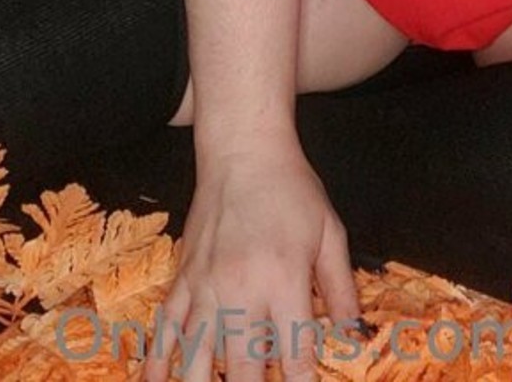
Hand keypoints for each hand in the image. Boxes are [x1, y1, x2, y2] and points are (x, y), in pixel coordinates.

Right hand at [143, 127, 361, 381]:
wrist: (243, 152)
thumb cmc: (291, 190)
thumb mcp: (330, 232)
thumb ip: (341, 288)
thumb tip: (353, 335)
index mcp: (283, 279)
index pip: (294, 354)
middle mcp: (240, 290)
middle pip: (241, 367)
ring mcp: (204, 287)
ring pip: (195, 357)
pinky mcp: (182, 279)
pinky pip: (164, 330)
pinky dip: (158, 361)